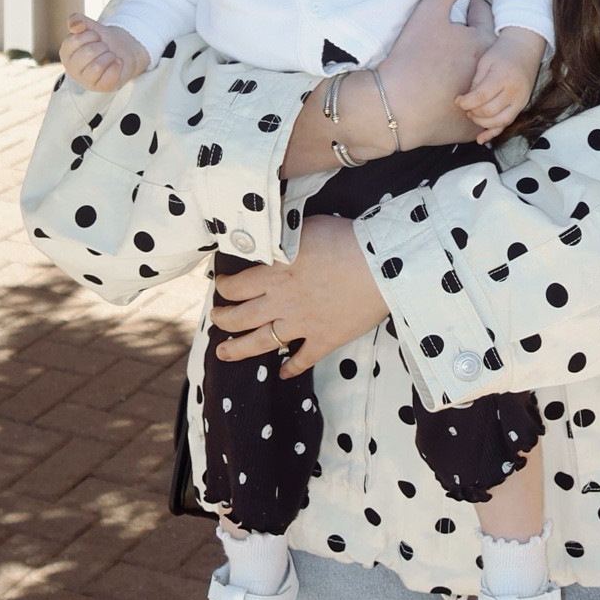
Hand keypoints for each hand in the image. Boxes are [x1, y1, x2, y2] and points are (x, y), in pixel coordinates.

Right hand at [59, 15, 150, 91]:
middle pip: (88, 53)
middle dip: (102, 46)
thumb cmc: (102, 40)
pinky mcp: (101, 88)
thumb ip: (78, 20)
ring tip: (110, 56)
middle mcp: (72, 69)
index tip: (96, 38)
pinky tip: (116, 63)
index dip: (91, 35)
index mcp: (66, 52)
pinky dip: (117, 66)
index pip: (75, 40)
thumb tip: (75, 25)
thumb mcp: (90, 26)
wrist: (123, 50)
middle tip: (104, 48)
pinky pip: (108, 77)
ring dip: (110, 56)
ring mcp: (86, 81)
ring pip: (97, 66)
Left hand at [210, 217, 389, 376]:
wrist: (383, 265)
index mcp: (275, 272)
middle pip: (240, 317)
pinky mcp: (325, 338)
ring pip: (261, 342)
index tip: (220, 285)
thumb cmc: (347, 239)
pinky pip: (303, 358)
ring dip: (239, 350)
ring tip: (223, 354)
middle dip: (222, 320)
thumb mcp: (306, 227)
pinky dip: (292, 368)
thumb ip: (283, 235)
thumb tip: (267, 228)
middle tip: (216, 318)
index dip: (223, 287)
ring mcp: (302, 323)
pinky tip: (283, 372)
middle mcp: (282, 301)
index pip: (236, 286)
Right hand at [278, 0, 494, 172]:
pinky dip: (467, 101)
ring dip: (475, 70)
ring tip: (458, 63)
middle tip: (462, 30)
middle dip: (477, 36)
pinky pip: (473, 111)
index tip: (465, 1)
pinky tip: (453, 94)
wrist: (394, 108)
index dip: (472, 4)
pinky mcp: (469, 127)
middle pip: (486, 48)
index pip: (483, 15)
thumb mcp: (428, 15)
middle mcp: (488, 74)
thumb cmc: (412, 59)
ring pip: (482, 80)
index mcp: (483, 44)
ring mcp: (481, 102)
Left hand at [456, 26, 545, 141]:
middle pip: (489, 111)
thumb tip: (466, 101)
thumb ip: (477, 82)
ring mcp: (520, 101)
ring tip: (472, 115)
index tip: (457, 100)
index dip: (466, 102)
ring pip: (498, 122)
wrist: (525, 49)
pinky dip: (493, 133)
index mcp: (503, 77)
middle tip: (465, 107)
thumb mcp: (485, 62)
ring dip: (481, 123)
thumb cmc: (502, 53)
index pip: (481, 97)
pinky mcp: (521, 106)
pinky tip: (480, 139)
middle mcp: (514, 92)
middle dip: (472, 112)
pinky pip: (507, 124)